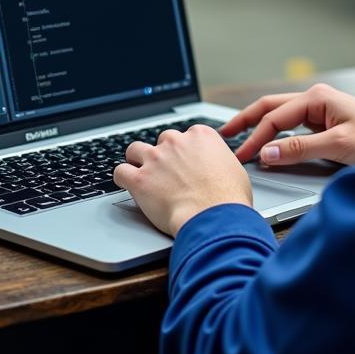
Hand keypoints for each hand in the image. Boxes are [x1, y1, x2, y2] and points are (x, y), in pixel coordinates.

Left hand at [113, 125, 252, 236]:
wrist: (213, 218)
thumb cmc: (228, 199)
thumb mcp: (235, 170)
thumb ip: (219, 161)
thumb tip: (218, 167)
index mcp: (200, 136)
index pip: (185, 135)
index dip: (184, 151)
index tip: (183, 162)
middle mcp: (176, 142)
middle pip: (161, 140)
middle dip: (163, 155)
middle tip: (167, 173)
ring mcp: (155, 159)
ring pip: (135, 149)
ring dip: (137, 160)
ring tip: (141, 173)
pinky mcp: (139, 179)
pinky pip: (120, 172)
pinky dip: (122, 177)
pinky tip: (126, 184)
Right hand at [220, 82, 354, 167]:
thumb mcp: (338, 145)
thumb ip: (299, 149)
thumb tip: (267, 153)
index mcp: (317, 98)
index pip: (274, 118)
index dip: (255, 138)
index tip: (241, 156)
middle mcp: (317, 100)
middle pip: (271, 108)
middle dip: (246, 120)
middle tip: (224, 134)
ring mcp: (322, 110)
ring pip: (281, 116)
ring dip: (260, 126)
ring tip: (239, 137)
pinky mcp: (326, 123)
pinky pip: (293, 126)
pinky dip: (276, 134)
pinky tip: (269, 142)